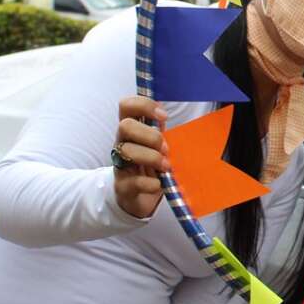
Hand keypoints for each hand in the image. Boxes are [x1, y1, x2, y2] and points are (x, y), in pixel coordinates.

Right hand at [114, 96, 169, 218]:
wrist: (140, 197)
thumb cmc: (152, 165)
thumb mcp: (158, 145)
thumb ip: (164, 131)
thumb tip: (184, 118)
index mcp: (132, 129)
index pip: (126, 105)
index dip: (143, 105)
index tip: (164, 116)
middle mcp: (122, 143)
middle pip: (124, 126)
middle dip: (149, 135)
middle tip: (165, 148)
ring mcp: (120, 164)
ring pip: (126, 151)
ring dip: (152, 157)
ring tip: (166, 166)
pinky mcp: (123, 186)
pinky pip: (134, 181)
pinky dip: (150, 183)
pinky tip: (159, 184)